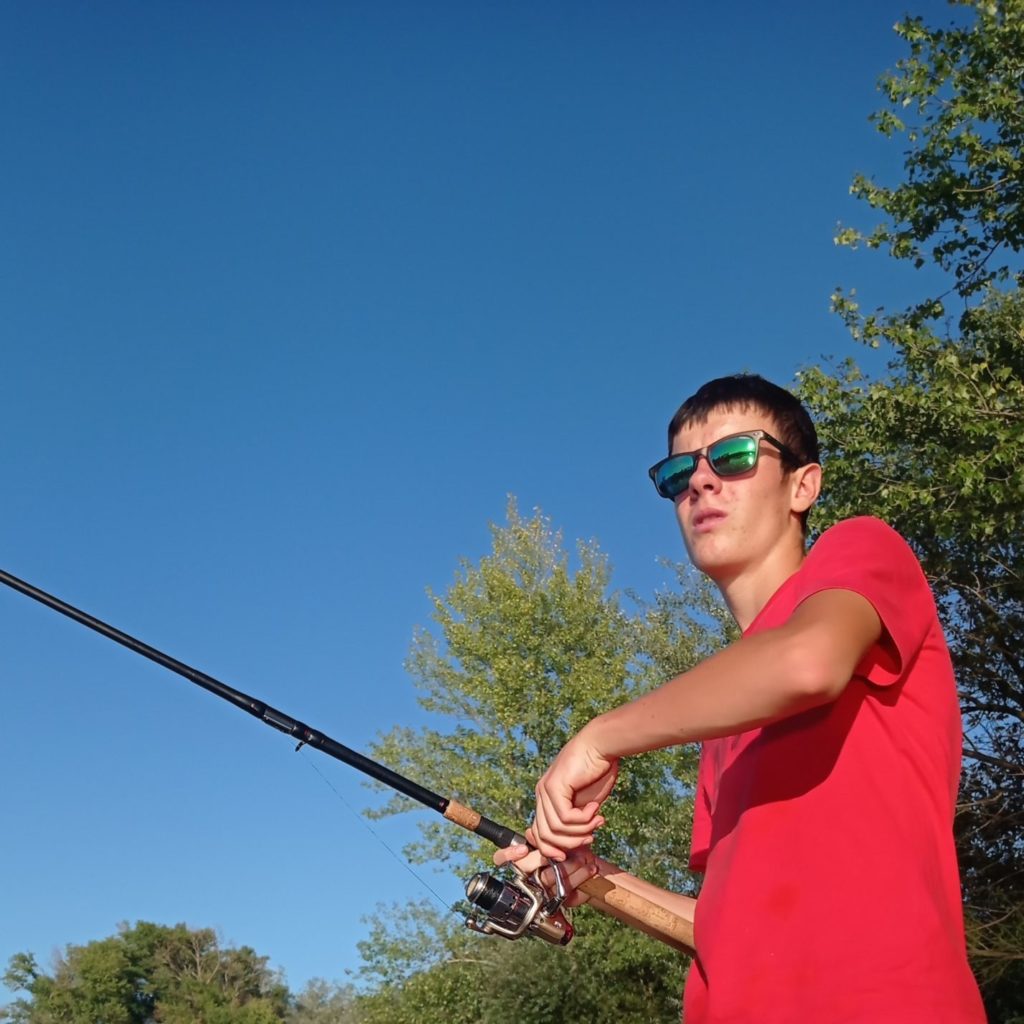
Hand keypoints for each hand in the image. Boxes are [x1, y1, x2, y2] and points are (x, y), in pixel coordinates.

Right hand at [493, 843, 598, 907]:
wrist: (595, 869)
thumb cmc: (576, 850)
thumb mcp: (560, 837)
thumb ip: (543, 836)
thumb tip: (529, 834)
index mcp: (528, 861)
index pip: (502, 858)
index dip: (507, 854)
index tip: (522, 849)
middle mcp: (533, 878)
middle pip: (526, 868)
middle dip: (545, 856)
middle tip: (563, 852)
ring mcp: (545, 891)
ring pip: (549, 877)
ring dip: (570, 864)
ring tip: (585, 857)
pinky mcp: (560, 902)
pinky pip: (566, 889)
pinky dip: (581, 875)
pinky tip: (590, 868)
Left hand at [530, 729, 618, 859]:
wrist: (601, 746)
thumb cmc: (597, 771)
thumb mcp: (585, 804)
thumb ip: (575, 822)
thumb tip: (571, 845)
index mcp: (546, 799)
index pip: (539, 834)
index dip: (552, 849)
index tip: (571, 853)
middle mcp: (541, 794)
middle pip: (545, 836)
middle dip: (570, 843)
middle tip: (591, 836)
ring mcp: (545, 790)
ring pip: (556, 829)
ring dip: (581, 831)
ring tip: (596, 820)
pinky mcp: (554, 786)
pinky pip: (565, 818)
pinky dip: (583, 819)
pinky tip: (595, 809)